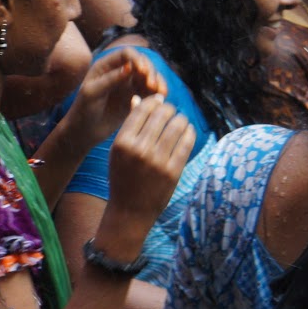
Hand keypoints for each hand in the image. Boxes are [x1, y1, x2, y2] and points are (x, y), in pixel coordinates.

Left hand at [59, 49, 166, 150]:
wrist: (84, 132)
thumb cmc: (83, 110)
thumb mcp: (93, 93)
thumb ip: (111, 79)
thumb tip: (130, 67)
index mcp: (106, 65)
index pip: (127, 54)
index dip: (137, 59)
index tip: (143, 71)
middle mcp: (120, 72)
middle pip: (142, 64)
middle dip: (150, 72)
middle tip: (152, 85)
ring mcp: (130, 85)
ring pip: (149, 77)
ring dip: (158, 82)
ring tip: (161, 93)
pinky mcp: (137, 99)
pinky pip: (151, 92)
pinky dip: (158, 93)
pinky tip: (161, 98)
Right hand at [99, 94, 195, 242]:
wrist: (130, 210)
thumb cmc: (123, 176)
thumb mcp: (118, 151)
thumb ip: (129, 126)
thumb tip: (139, 99)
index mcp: (122, 142)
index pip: (142, 109)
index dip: (153, 101)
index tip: (159, 101)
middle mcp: (140, 150)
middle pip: (161, 114)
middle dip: (169, 108)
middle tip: (171, 111)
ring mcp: (157, 161)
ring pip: (177, 126)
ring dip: (181, 119)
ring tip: (180, 120)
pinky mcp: (173, 171)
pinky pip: (186, 143)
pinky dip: (189, 133)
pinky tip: (188, 131)